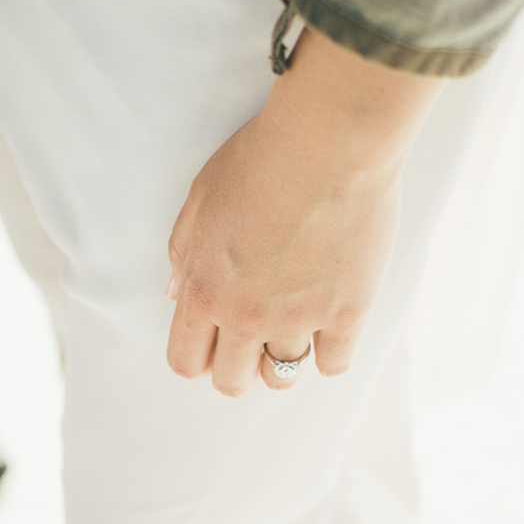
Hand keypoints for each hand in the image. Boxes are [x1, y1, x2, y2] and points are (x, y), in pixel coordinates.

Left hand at [166, 29, 441, 394]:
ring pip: (282, 378)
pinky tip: (330, 326)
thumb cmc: (258, 160)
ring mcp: (298, 320)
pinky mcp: (347, 314)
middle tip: (251, 343)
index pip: (185, 361)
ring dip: (281, 360)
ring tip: (292, 332)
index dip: (197, 359)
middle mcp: (245, 316)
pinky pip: (334, 365)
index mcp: (203, 292)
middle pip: (232, 382)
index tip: (212, 346)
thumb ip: (184, 254)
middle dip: (237, 368)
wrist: (328, 141)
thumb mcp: (200, 200)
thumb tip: (176, 296)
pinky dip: (330, 352)